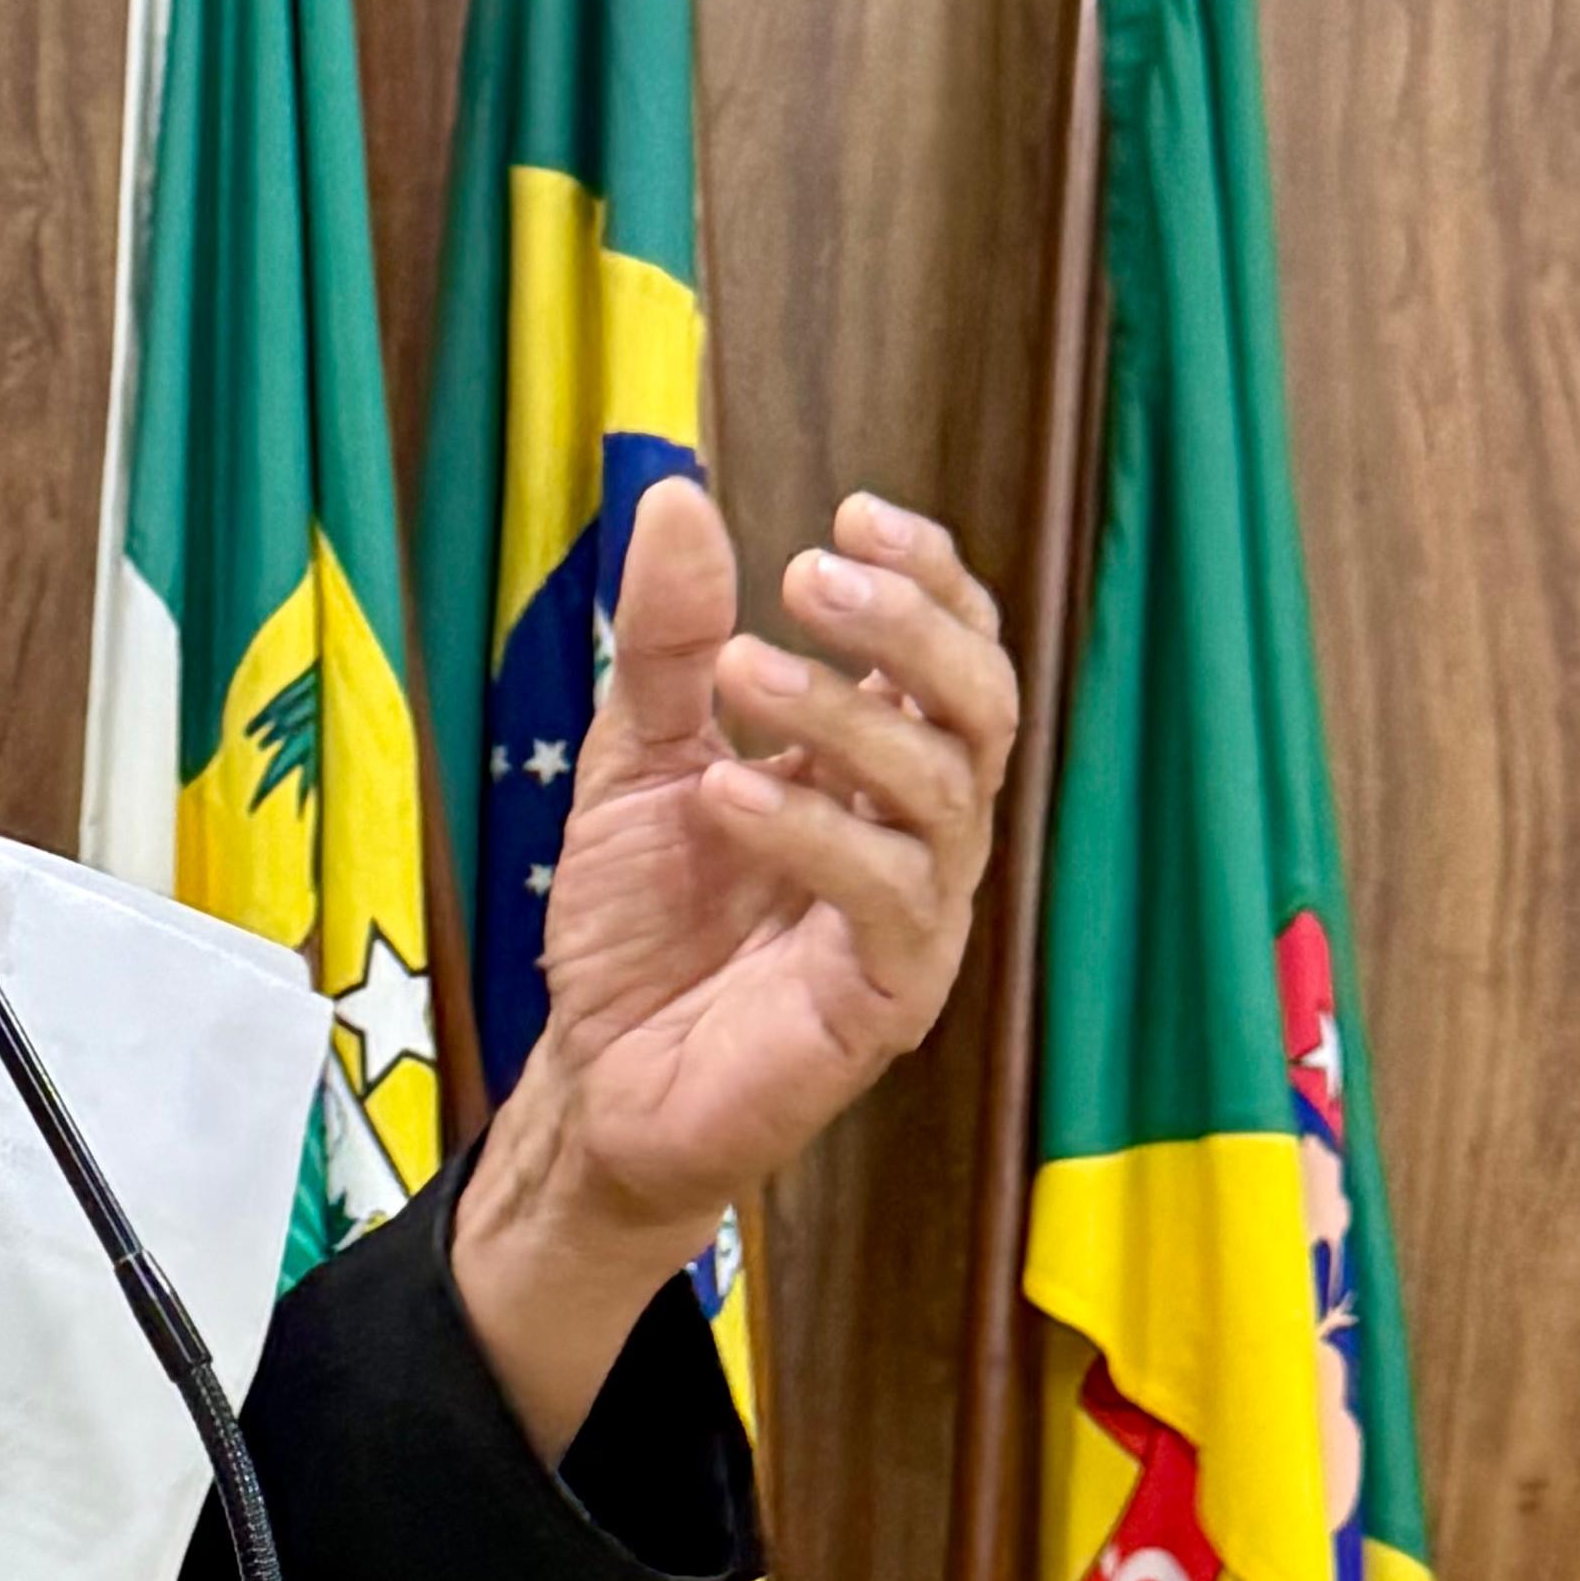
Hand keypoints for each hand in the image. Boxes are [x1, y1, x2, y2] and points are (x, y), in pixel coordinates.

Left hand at [455, 480, 1016, 1452]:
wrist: (598, 1081)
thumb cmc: (640, 926)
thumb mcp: (637, 759)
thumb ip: (666, 643)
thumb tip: (677, 498)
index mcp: (877, 768)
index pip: (951, 652)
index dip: (929, 579)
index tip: (855, 517)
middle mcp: (919, 833)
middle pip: (981, 705)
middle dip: (910, 627)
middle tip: (813, 573)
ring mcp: (915, 916)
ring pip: (945, 791)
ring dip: (847, 715)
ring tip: (743, 670)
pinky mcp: (888, 996)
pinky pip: (887, 895)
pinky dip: (810, 829)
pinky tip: (729, 790)